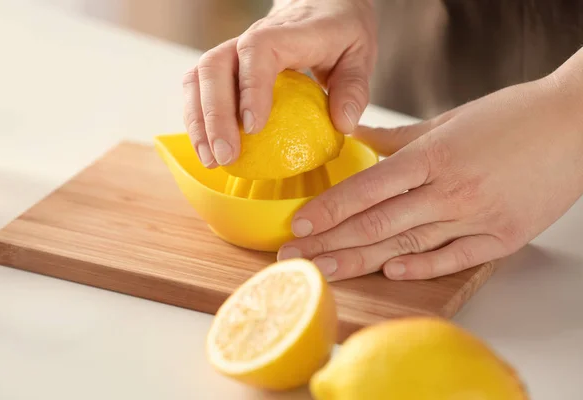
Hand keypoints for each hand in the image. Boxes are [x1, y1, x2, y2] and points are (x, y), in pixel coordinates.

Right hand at [182, 0, 376, 166]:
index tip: (254, 127)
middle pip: (216, 65)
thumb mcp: (360, 55)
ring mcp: (234, 49)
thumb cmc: (339, 33)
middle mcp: (253, 36)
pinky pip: (199, 87)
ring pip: (199, 76)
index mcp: (290, 32)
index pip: (258, 50)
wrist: (322, 5)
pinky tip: (208, 149)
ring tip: (211, 159)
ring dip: (199, 120)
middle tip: (227, 156)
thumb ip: (354, 89)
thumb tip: (344, 124)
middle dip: (215, 114)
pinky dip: (198, 119)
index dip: (251, 87)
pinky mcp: (226, 65)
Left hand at [277, 59, 582, 280]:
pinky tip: (388, 274)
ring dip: (360, 262)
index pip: (367, 189)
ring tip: (323, 274)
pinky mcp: (502, 237)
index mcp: (434, 156)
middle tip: (293, 261)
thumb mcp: (448, 120)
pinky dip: (420, 267)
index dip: (329, 211)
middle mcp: (450, 190)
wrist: (577, 124)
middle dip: (330, 245)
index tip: (299, 227)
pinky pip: (453, 257)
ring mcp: (477, 217)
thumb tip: (356, 135)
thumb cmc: (513, 116)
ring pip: (407, 244)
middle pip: (377, 223)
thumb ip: (397, 137)